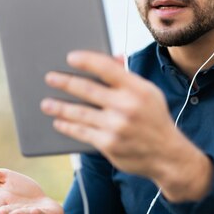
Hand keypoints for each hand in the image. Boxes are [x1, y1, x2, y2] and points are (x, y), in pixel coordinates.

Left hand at [40, 51, 212, 200]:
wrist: (167, 155)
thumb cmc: (155, 120)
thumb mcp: (149, 93)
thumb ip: (128, 78)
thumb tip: (112, 58)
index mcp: (137, 89)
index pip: (107, 68)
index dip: (86, 60)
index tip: (71, 57)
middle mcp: (126, 106)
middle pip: (87, 89)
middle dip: (65, 82)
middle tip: (50, 78)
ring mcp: (116, 126)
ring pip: (79, 112)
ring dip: (59, 107)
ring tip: (46, 103)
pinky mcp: (108, 144)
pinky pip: (82, 132)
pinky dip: (68, 126)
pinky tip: (59, 122)